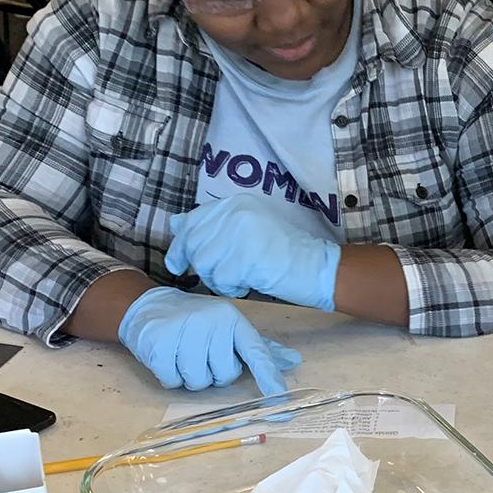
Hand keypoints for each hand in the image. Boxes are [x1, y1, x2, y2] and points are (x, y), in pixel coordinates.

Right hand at [118, 286, 300, 394]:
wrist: (150, 306)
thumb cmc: (196, 321)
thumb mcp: (229, 327)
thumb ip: (259, 347)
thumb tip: (293, 360)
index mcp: (233, 320)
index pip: (256, 353)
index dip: (269, 378)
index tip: (281, 401)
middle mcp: (212, 323)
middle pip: (224, 377)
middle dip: (213, 374)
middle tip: (202, 355)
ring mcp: (184, 331)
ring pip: (198, 382)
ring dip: (191, 378)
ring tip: (184, 355)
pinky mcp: (159, 343)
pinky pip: (172, 381)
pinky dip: (170, 377)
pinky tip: (168, 358)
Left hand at [166, 195, 340, 311]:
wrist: (316, 266)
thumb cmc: (283, 250)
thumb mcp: (249, 227)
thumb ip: (214, 224)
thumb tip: (175, 222)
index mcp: (236, 203)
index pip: (192, 221)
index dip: (182, 245)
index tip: (179, 263)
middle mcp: (235, 213)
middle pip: (194, 245)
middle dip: (202, 266)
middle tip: (220, 276)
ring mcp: (240, 234)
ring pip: (204, 264)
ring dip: (217, 279)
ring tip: (238, 279)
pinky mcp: (245, 257)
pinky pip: (221, 280)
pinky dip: (230, 288)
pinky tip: (246, 285)